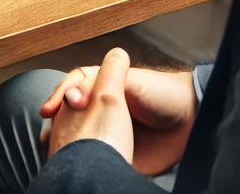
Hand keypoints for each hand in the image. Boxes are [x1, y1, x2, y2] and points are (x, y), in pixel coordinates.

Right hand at [42, 53, 195, 174]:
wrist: (189, 124)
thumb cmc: (163, 95)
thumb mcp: (131, 80)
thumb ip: (103, 80)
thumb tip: (72, 94)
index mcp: (101, 88)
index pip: (70, 89)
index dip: (59, 96)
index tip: (51, 109)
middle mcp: (99, 108)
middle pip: (66, 113)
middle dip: (56, 121)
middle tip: (50, 131)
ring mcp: (105, 132)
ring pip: (74, 135)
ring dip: (63, 140)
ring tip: (55, 147)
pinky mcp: (113, 154)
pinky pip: (91, 157)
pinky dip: (79, 159)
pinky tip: (72, 161)